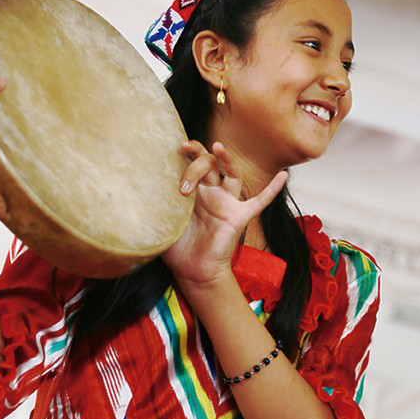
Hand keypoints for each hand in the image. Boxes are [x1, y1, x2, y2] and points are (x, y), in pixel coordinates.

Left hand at [162, 140, 286, 290]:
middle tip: (185, 170)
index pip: (195, 163)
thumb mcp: (162, 222)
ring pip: (231, 174)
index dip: (190, 153)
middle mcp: (212, 192)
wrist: (193, 271)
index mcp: (195, 191)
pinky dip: (272, 189)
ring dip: (227, 159)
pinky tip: (283, 175)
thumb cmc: (178, 247)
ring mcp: (227, 203)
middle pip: (210, 164)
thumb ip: (156, 204)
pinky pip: (259, 201)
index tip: (180, 147)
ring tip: (218, 148)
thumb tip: (136, 190)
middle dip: (197, 163)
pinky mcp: (239, 217)